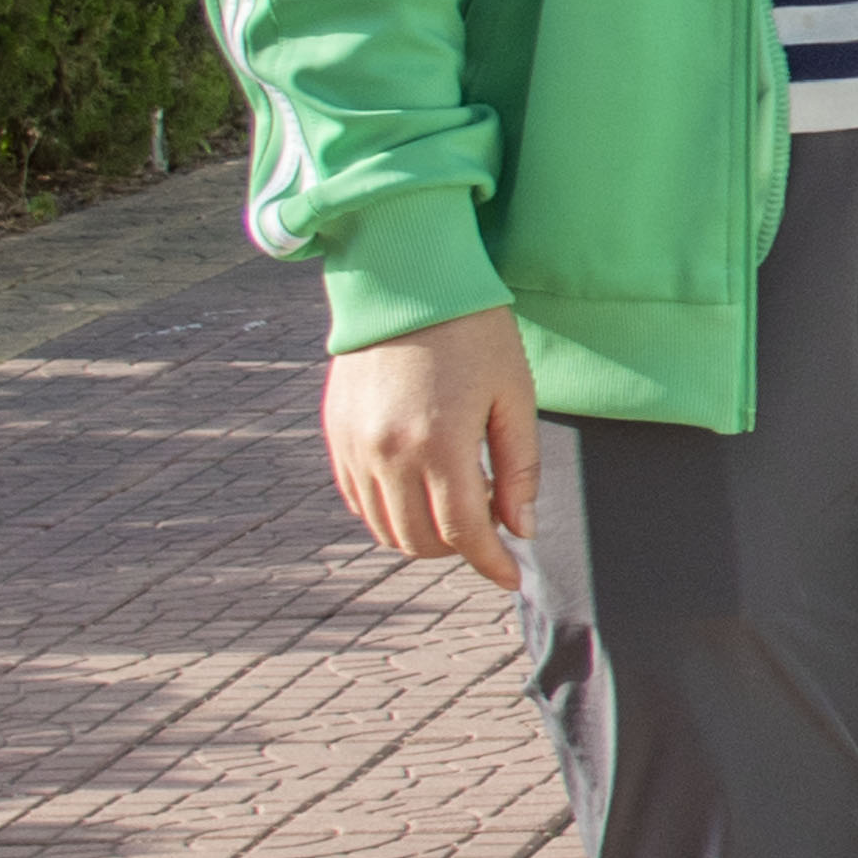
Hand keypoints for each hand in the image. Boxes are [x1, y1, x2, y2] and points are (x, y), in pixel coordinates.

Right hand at [322, 309, 539, 589]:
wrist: (408, 280)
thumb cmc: (476, 334)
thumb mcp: (513, 397)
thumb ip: (520, 469)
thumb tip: (521, 530)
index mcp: (439, 444)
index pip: (463, 533)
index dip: (491, 562)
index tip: (512, 576)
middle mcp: (388, 452)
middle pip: (420, 540)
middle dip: (460, 549)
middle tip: (489, 526)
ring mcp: (355, 445)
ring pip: (385, 528)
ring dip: (423, 536)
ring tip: (457, 506)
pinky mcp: (335, 433)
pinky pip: (357, 499)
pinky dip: (389, 511)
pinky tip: (419, 490)